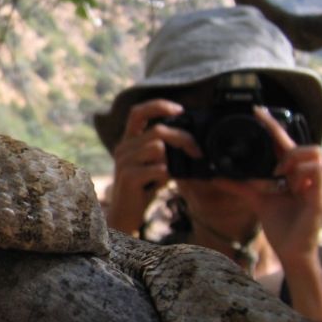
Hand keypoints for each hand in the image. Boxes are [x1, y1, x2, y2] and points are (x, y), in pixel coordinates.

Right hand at [106, 99, 201, 233]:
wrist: (124, 215)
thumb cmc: (142, 188)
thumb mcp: (153, 164)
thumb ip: (164, 150)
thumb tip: (191, 139)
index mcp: (128, 141)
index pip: (138, 112)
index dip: (158, 106)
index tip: (180, 110)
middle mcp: (123, 148)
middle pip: (157, 131)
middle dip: (182, 138)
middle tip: (197, 151)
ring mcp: (124, 162)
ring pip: (157, 147)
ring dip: (175, 159)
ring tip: (177, 171)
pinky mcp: (129, 177)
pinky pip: (158, 168)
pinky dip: (169, 175)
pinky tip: (167, 182)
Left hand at [213, 107, 321, 321]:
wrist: (291, 251)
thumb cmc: (280, 225)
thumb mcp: (256, 200)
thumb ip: (239, 186)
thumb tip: (216, 177)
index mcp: (289, 174)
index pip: (281, 144)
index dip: (271, 127)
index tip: (256, 112)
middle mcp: (302, 176)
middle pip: (296, 143)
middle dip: (277, 129)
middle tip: (258, 120)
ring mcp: (312, 184)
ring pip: (311, 152)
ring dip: (291, 156)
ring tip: (276, 171)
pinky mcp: (317, 196)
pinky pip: (316, 172)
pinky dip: (300, 170)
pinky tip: (286, 179)